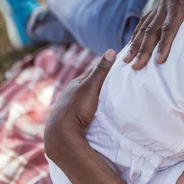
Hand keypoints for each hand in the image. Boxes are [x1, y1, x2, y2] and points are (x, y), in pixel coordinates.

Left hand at [44, 49, 115, 165]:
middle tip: (120, 81)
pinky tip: (101, 110)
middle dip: (103, 82)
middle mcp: (73, 92)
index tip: (120, 66)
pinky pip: (87, 107)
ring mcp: (72, 105)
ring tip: (113, 96)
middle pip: (91, 83)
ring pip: (89, 96)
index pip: (94, 70)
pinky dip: (95, 106)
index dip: (106, 67)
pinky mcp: (74, 117)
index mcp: (76, 82)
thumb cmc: (77, 107)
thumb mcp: (91, 86)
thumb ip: (101, 70)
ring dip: (99, 95)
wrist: (62, 133)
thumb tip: (111, 50)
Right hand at [123, 0, 183, 69]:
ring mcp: (160, 5)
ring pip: (144, 27)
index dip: (164, 44)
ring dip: (135, 44)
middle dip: (143, 50)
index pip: (169, 27)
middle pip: (151, 31)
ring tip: (126, 61)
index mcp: (176, 2)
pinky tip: (132, 46)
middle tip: (135, 67)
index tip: (159, 61)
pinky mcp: (159, 6)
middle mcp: (164, 5)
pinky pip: (145, 22)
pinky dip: (137, 34)